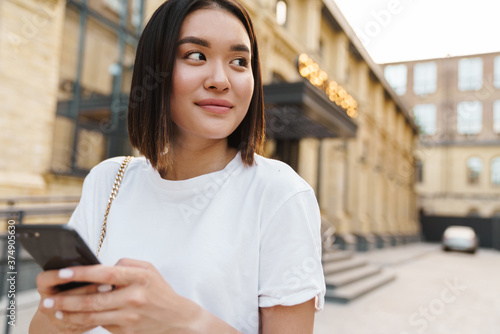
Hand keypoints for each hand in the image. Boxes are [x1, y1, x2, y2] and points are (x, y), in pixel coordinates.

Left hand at [36, 259, 201, 333]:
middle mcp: (133, 297)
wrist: (177, 320)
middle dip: (65, 300)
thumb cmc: (159, 291)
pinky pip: (100, 325)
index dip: (82, 273)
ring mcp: (129, 317)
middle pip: (92, 300)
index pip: (105, 274)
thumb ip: (125, 264)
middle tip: (46, 300)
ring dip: (69, 315)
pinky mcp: (126, 331)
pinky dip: (83, 322)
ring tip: (54, 311)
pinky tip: (71, 318)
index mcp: (139, 278)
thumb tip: (101, 268)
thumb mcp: (149, 270)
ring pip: (91, 317)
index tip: (62, 272)